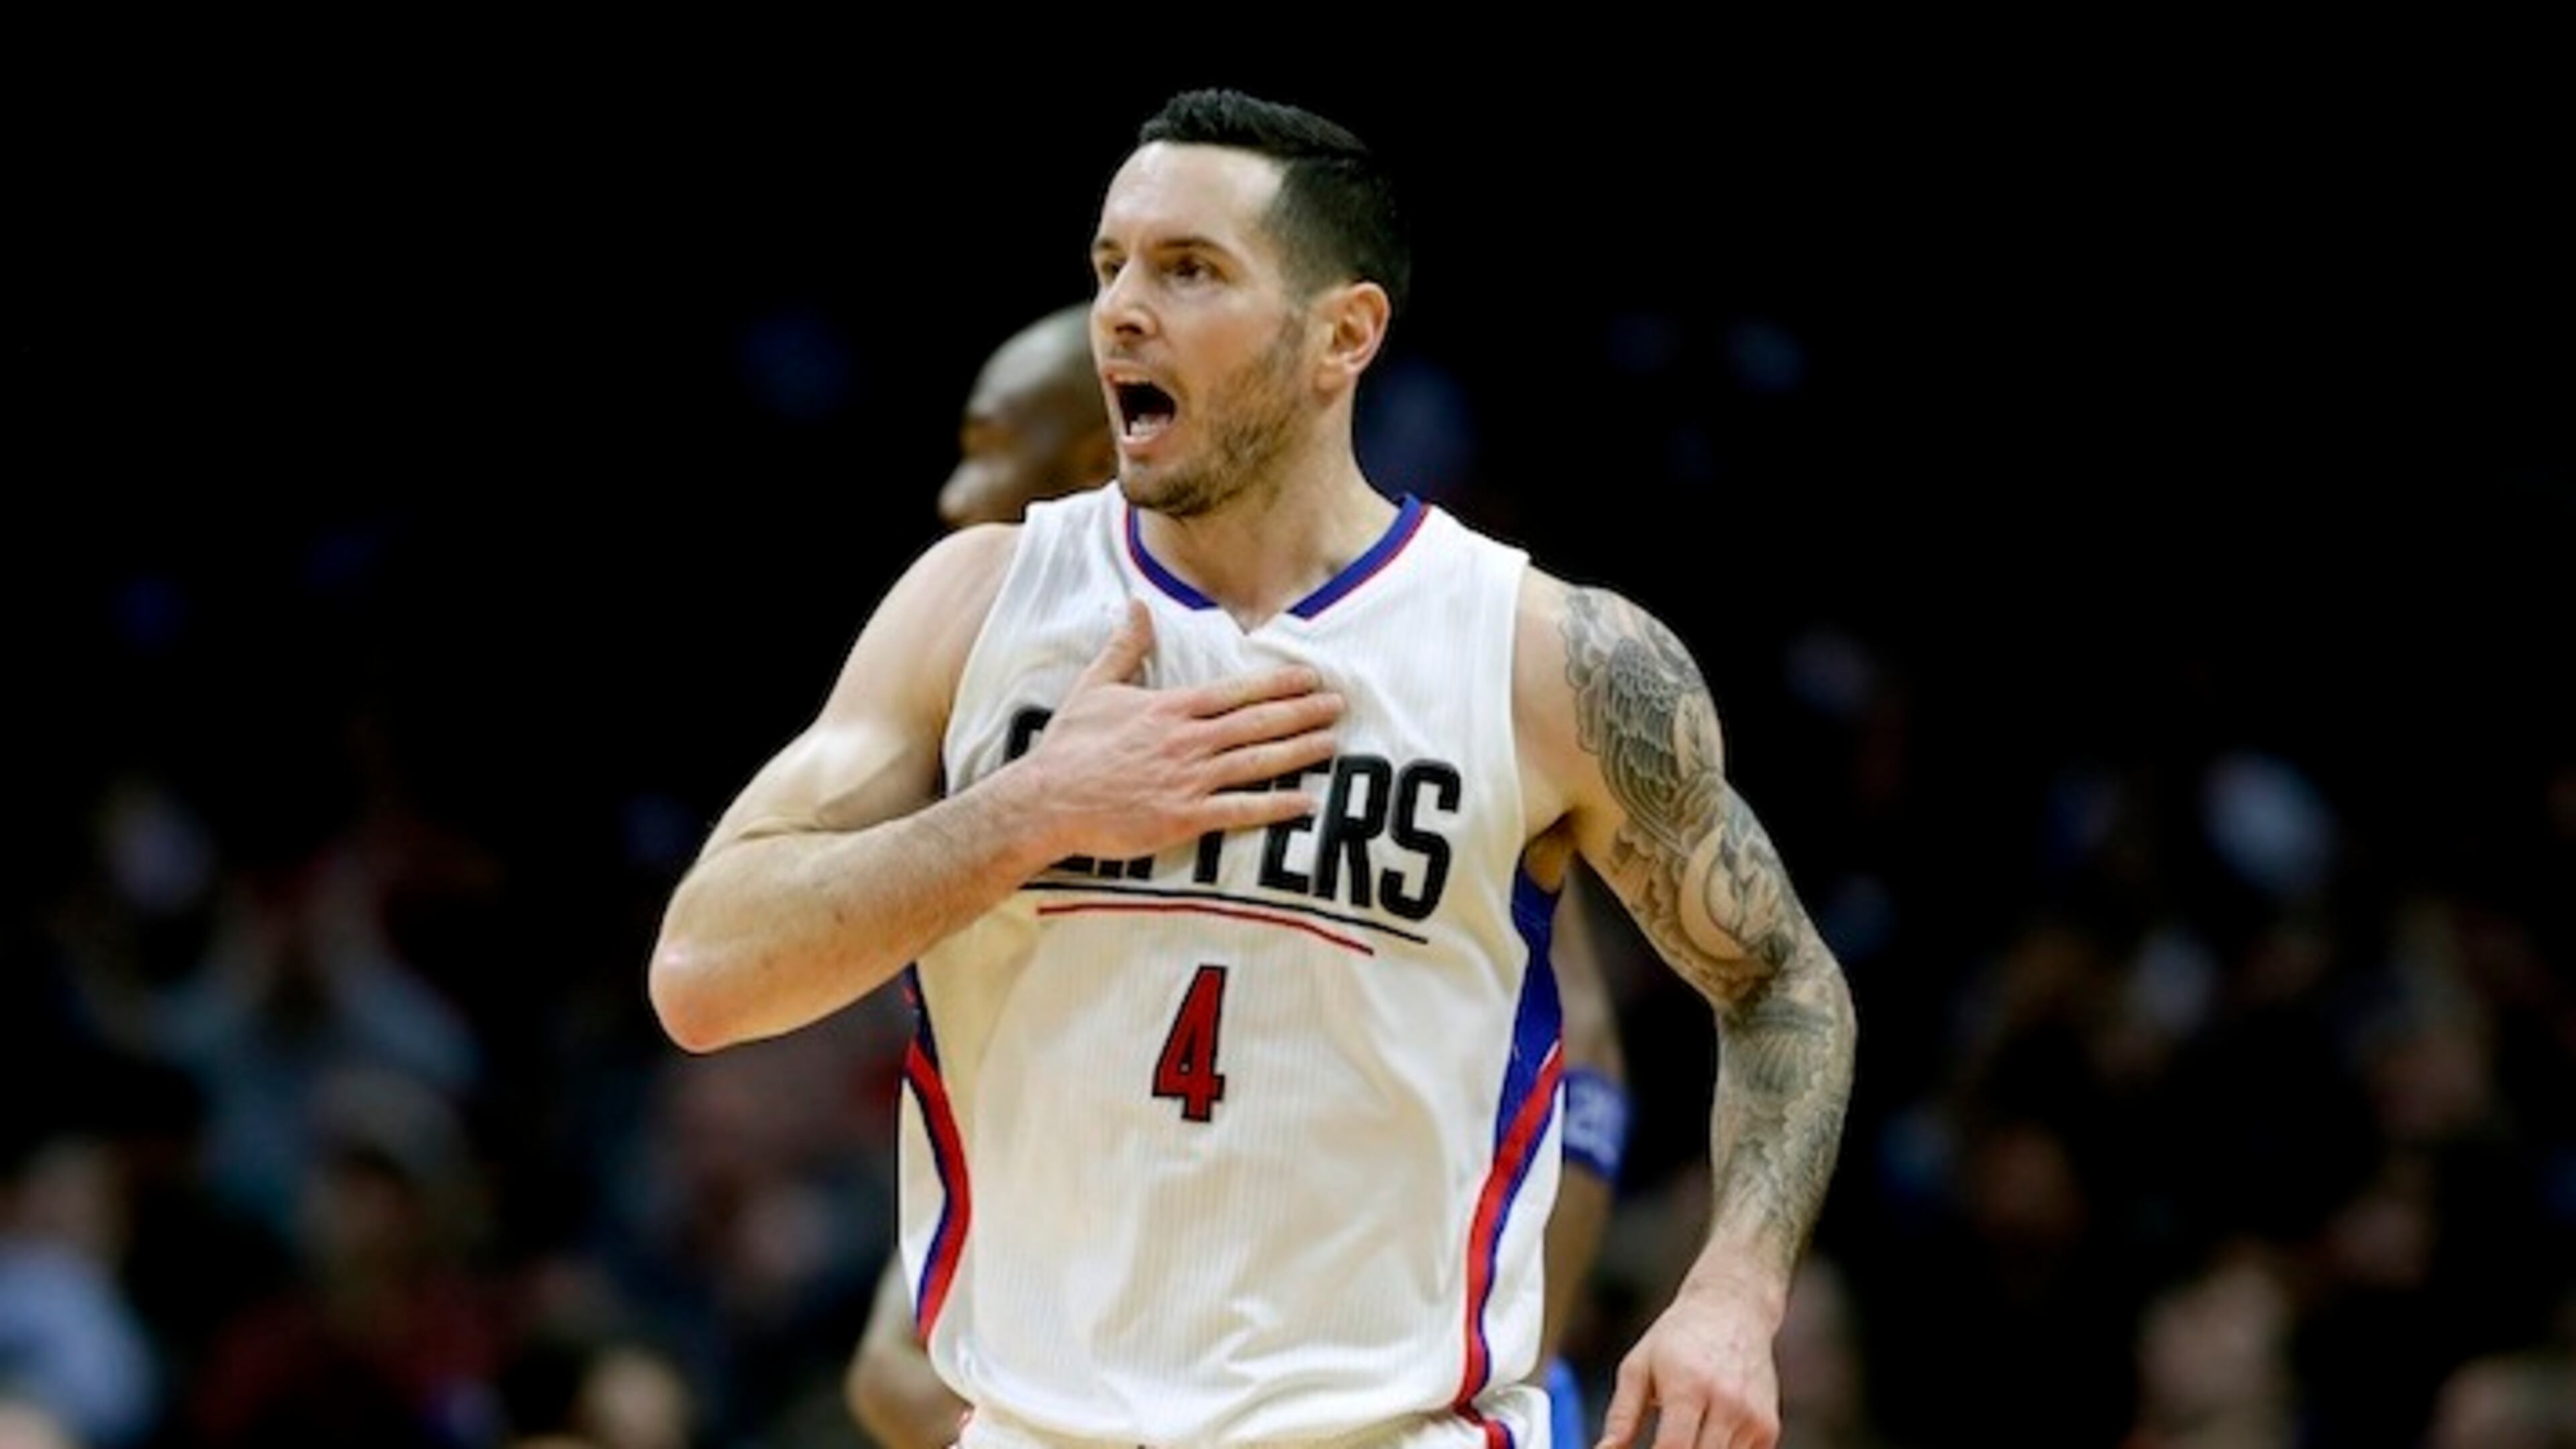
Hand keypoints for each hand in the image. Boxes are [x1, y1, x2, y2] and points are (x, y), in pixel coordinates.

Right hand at [1021, 599, 1341, 859]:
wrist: (1047, 800)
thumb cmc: (1070, 746)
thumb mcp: (1095, 686)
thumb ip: (1125, 647)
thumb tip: (1137, 604)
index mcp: (1171, 708)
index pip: (1236, 692)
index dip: (1278, 684)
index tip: (1312, 676)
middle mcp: (1187, 741)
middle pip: (1257, 723)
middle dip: (1302, 712)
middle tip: (1340, 705)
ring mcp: (1188, 780)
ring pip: (1256, 762)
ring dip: (1299, 751)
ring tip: (1332, 742)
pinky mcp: (1183, 818)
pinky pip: (1240, 810)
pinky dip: (1276, 806)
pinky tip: (1306, 803)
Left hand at [1597, 1276, 1782, 1448]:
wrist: (1733, 1308)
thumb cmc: (1678, 1337)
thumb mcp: (1638, 1367)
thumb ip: (1621, 1416)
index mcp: (1689, 1385)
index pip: (1674, 1448)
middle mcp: (1727, 1403)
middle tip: (1661, 1445)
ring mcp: (1753, 1417)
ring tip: (1684, 1433)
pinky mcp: (1768, 1427)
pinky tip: (1706, 1436)